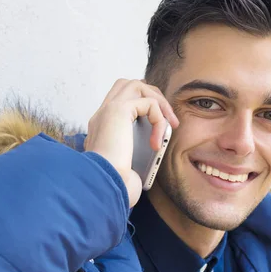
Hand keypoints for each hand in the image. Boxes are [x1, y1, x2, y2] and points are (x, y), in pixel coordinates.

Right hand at [84, 79, 178, 206]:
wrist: (102, 187)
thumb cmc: (113, 185)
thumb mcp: (126, 166)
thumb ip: (135, 153)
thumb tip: (152, 149)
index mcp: (100, 128)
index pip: (120, 102)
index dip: (142, 107)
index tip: (157, 128)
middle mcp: (101, 115)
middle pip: (127, 85)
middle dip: (152, 96)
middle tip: (167, 119)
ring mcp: (107, 110)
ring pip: (138, 85)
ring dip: (159, 102)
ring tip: (169, 125)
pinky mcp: (118, 110)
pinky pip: (149, 103)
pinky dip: (159, 120)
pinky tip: (156, 143)